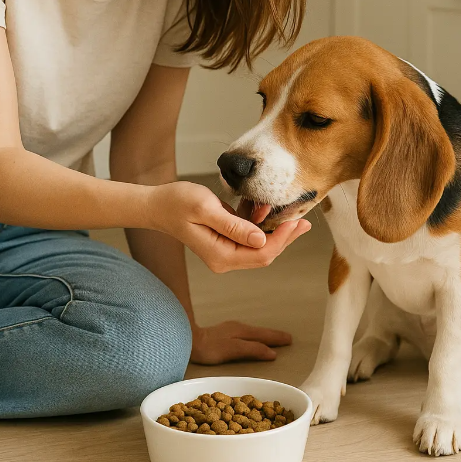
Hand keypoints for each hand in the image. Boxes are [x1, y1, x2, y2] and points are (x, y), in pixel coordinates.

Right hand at [144, 180, 310, 272]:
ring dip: (274, 230)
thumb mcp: (206, 209)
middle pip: (265, 253)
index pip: (262, 253)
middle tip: (303, 220)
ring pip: (260, 246)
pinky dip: (260, 225)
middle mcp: (225, 259)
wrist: (157, 204)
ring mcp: (225, 251)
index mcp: (221, 255)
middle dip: (285, 237)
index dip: (282, 239)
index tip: (295, 220)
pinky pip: (249, 237)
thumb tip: (261, 239)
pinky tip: (266, 211)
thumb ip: (234, 226)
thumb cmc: (177, 203)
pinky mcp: (224, 241)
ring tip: (289, 214)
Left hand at [190, 321, 291, 364]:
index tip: (290, 340)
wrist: (188, 341)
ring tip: (274, 339)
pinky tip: (251, 340)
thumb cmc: (210, 348)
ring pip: (252, 332)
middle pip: (260, 332)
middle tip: (288, 338)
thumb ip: (252, 350)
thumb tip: (272, 352)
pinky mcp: (223, 334)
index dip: (276, 338)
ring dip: (265, 335)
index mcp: (242, 331)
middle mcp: (238, 328)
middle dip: (274, 335)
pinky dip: (255, 337)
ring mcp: (230, 330)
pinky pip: (245, 334)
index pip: (264, 335)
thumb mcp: (233, 350)